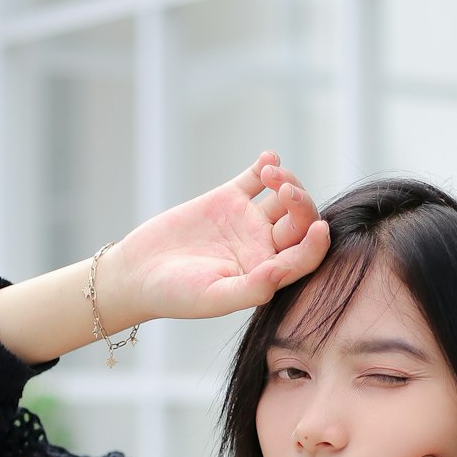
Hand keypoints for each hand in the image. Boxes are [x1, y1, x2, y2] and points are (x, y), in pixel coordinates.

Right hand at [102, 151, 329, 325]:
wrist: (138, 273)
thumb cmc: (176, 295)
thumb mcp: (213, 298)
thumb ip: (251, 288)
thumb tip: (280, 271)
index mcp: (267, 274)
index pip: (304, 258)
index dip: (316, 244)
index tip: (319, 228)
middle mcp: (264, 247)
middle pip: (300, 222)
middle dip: (302, 204)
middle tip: (285, 190)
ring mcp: (247, 221)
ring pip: (284, 197)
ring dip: (287, 180)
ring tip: (270, 175)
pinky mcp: (228, 199)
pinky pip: (254, 178)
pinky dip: (265, 165)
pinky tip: (267, 158)